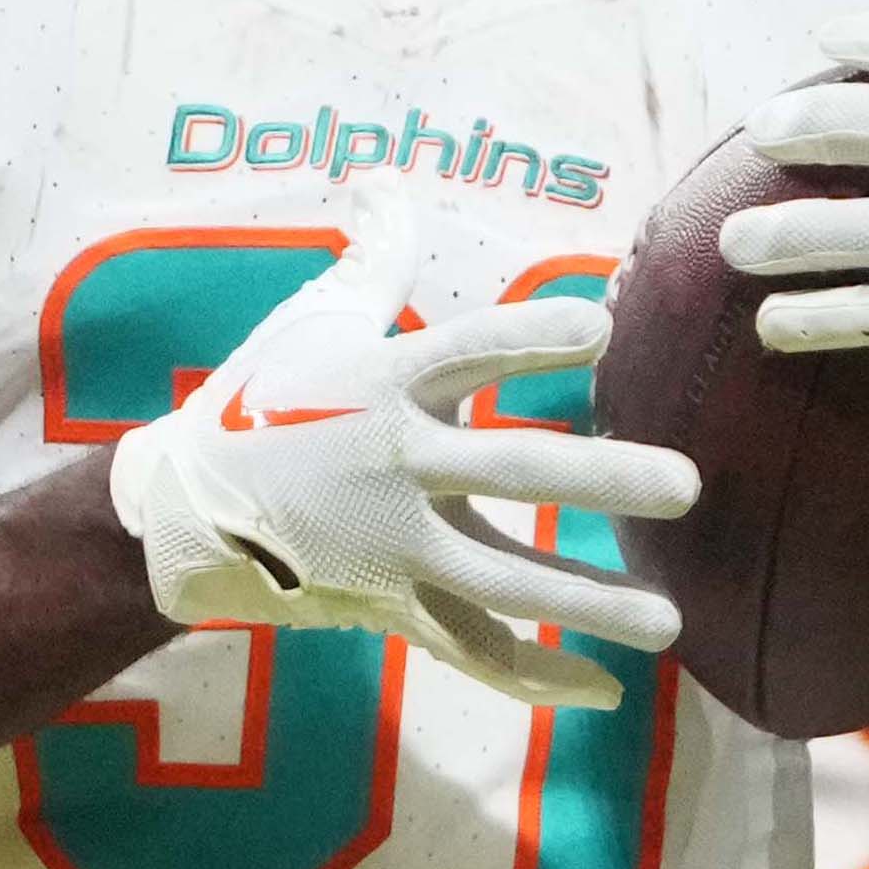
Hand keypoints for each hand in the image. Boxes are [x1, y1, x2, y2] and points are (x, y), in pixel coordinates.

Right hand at [101, 224, 677, 712]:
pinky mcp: (391, 606)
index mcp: (382, 385)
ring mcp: (395, 546)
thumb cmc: (258, 403)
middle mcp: (395, 466)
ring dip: (589, 603)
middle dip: (601, 478)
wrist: (183, 511)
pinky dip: (535, 679)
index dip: (530, 338)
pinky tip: (603, 690)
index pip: (466, 349)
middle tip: (684, 486)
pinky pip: (470, 650)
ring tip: (668, 618)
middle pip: (511, 469)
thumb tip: (382, 178)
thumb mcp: (312, 323)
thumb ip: (373, 258)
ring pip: (504, 581)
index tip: (599, 327)